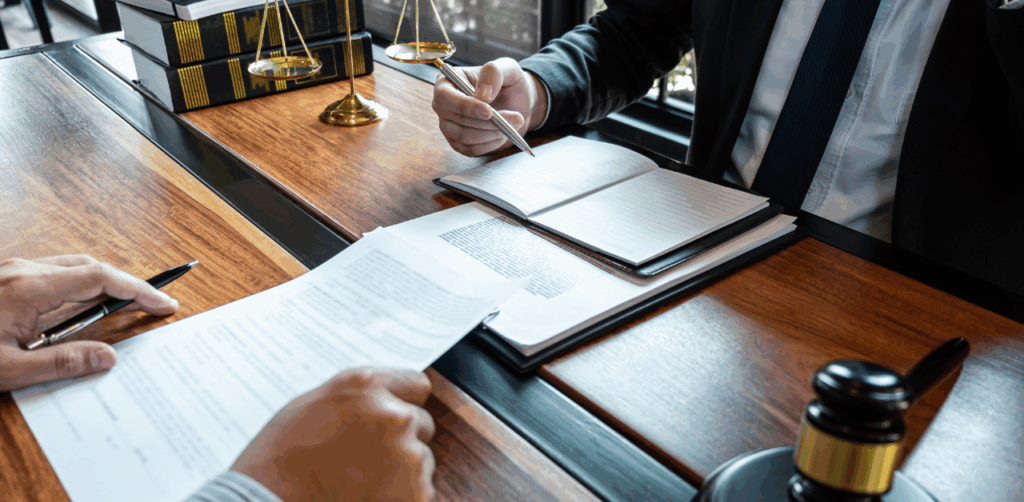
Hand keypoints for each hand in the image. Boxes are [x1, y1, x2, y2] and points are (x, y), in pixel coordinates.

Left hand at [0, 255, 179, 390]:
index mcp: (28, 288)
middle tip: (151, 305)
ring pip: (69, 268)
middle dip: (125, 284)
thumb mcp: (7, 369)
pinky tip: (77, 313)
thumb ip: (62, 362)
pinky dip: (75, 288)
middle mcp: (20, 271)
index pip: (99, 278)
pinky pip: (49, 275)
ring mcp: (9, 271)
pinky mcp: (1, 279)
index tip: (163, 302)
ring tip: (121, 310)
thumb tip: (106, 358)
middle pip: (89, 266)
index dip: (138, 289)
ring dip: (99, 285)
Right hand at [232, 368, 436, 501]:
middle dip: (401, 439)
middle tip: (367, 457)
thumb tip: (385, 397)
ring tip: (360, 480)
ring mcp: (406, 454)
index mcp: (367, 386)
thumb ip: (359, 397)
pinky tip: (367, 496)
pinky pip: (420, 490)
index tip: (396, 415)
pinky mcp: (414, 491)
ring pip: (421, 459)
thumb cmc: (281, 454)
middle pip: (421, 423)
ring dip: (401, 470)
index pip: (417, 385)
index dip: (405, 402)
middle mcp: (393, 414)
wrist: (267, 497)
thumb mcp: (316, 403)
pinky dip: (401, 496)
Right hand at [432, 57, 548, 156]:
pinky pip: (471, 150)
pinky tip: (503, 133)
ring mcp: (448, 126)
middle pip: (456, 120)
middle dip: (488, 122)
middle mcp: (443, 105)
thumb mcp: (507, 68)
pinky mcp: (458, 143)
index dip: (465, 106)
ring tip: (513, 123)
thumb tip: (482, 95)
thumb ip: (494, 73)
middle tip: (516, 117)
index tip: (489, 112)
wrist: (517, 102)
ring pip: (464, 137)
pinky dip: (491, 143)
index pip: (445, 97)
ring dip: (492, 133)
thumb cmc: (508, 82)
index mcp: (447, 82)